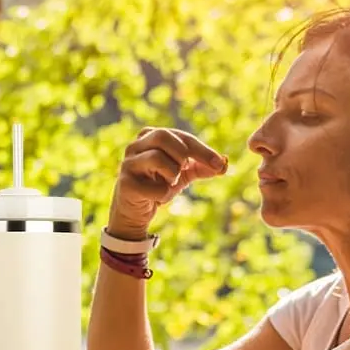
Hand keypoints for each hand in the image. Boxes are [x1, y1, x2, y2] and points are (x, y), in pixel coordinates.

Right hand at [109, 128, 227, 239]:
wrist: (135, 212)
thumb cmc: (157, 186)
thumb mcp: (183, 174)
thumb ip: (202, 167)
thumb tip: (224, 164)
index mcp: (149, 138)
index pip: (180, 136)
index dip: (202, 150)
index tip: (219, 164)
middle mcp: (135, 146)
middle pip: (162, 136)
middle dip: (183, 153)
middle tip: (186, 169)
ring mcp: (127, 164)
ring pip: (156, 158)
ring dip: (172, 173)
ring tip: (169, 183)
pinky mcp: (125, 184)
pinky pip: (154, 187)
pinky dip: (163, 194)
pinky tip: (156, 198)